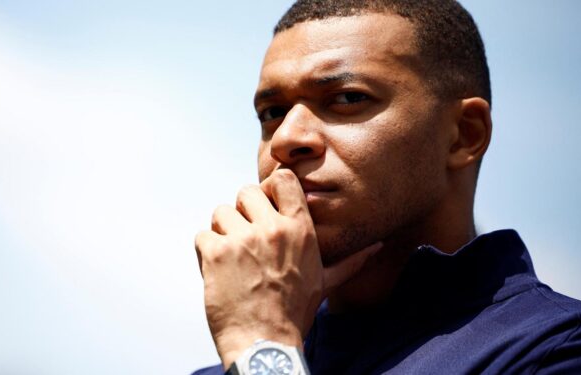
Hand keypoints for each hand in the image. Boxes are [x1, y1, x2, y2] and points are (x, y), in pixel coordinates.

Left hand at [195, 169, 380, 368]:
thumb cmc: (294, 313)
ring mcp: (242, 239)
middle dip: (242, 212)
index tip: (265, 206)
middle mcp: (271, 229)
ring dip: (222, 232)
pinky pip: (202, 236)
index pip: (282, 179)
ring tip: (232, 259)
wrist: (265, 342)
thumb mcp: (324, 282)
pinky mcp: (216, 253)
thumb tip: (377, 247)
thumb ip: (349, 261)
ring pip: (220, 213)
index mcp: (300, 230)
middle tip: (245, 239)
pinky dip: (206, 252)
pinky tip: (219, 271)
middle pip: (245, 192)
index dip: (269, 188)